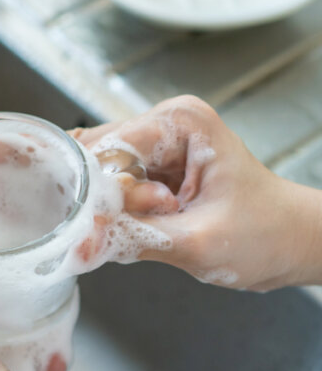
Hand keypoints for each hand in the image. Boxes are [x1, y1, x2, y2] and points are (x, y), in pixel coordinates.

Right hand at [75, 95, 321, 290]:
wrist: (292, 243)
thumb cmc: (266, 234)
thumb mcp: (198, 242)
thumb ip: (134, 240)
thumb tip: (77, 248)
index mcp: (179, 122)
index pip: (106, 150)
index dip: (104, 193)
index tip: (118, 224)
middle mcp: (162, 123)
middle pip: (95, 161)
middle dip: (107, 202)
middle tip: (147, 225)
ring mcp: (154, 145)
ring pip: (96, 178)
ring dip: (113, 211)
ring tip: (158, 224)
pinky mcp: (148, 168)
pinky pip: (108, 189)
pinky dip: (116, 214)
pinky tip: (144, 224)